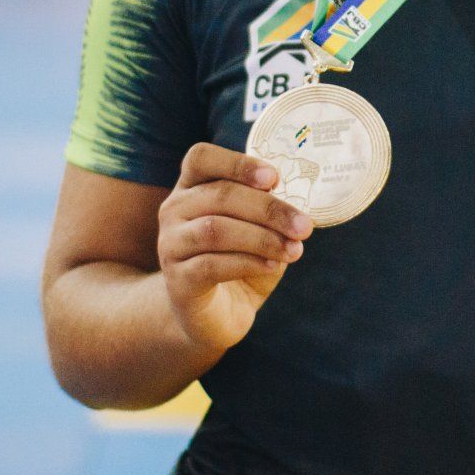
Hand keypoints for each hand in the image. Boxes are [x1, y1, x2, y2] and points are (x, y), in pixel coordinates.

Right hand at [157, 142, 312, 352]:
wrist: (216, 316)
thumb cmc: (240, 261)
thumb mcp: (258, 229)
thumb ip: (268, 212)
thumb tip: (297, 206)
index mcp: (192, 187)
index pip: (201, 158)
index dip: (237, 163)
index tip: (274, 178)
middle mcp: (174, 210)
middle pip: (219, 195)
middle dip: (269, 209)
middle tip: (304, 226)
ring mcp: (170, 245)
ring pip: (215, 230)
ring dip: (261, 238)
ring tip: (294, 250)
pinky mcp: (177, 281)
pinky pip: (211, 265)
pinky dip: (248, 263)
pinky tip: (273, 266)